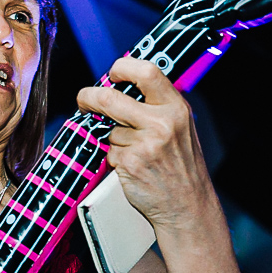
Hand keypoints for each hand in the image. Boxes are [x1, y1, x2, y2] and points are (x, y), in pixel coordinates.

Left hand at [76, 57, 216, 233]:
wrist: (188, 206)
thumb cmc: (181, 165)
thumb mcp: (180, 127)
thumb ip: (157, 106)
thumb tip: (120, 87)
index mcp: (176, 108)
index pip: (146, 72)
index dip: (123, 67)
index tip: (112, 73)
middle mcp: (162, 123)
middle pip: (110, 99)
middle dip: (89, 97)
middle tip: (83, 100)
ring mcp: (145, 144)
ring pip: (109, 130)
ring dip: (113, 140)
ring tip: (136, 154)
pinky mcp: (130, 163)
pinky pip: (110, 152)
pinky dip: (115, 159)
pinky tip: (134, 168)